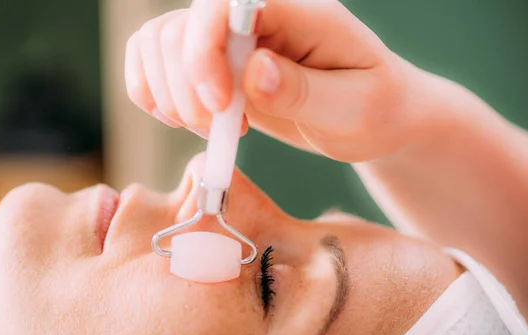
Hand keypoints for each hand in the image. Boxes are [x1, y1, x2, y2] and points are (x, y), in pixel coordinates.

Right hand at [125, 0, 432, 161]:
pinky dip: (153, 93)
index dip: (204, 52)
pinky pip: (155, 61)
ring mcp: (232, 39)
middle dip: (183, 87)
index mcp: (299, 12)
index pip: (225, 4)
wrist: (373, 118)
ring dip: (167, 94)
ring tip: (209, 129)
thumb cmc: (375, 110)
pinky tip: (183, 120)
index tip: (219, 108)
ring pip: (158, 42)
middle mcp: (257, 17)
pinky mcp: (216, 64)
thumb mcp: (354, 108)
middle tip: (216, 129)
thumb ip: (304, 90)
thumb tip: (253, 70)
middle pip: (180, 27)